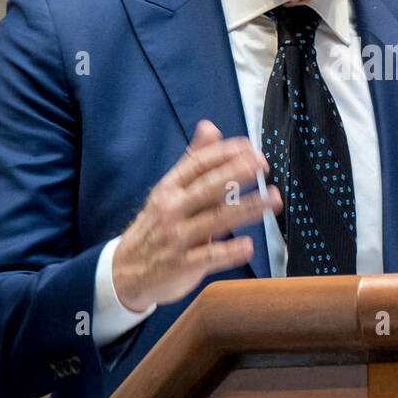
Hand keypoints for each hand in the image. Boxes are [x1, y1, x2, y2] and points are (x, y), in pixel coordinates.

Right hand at [112, 120, 281, 310]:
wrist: (125, 271)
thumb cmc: (156, 225)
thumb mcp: (169, 190)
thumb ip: (194, 161)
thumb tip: (210, 127)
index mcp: (169, 188)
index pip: (197, 165)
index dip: (224, 154)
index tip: (249, 147)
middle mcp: (172, 210)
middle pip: (208, 188)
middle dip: (236, 173)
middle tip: (262, 164)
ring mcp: (176, 238)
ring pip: (216, 220)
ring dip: (247, 209)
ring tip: (271, 200)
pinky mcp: (182, 265)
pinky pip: (209, 257)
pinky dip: (229, 252)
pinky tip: (248, 246)